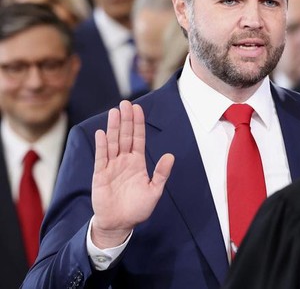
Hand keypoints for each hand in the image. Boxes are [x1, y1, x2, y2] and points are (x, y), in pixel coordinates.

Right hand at [91, 100, 174, 247]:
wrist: (120, 224)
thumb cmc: (137, 208)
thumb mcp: (154, 190)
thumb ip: (161, 173)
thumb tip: (170, 156)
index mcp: (137, 163)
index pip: (138, 139)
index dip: (138, 124)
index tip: (138, 109)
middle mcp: (124, 161)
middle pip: (125, 136)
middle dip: (126, 120)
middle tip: (125, 103)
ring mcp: (111, 166)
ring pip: (113, 143)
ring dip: (114, 127)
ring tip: (115, 112)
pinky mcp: (100, 175)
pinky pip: (101, 157)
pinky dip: (102, 145)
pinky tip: (102, 132)